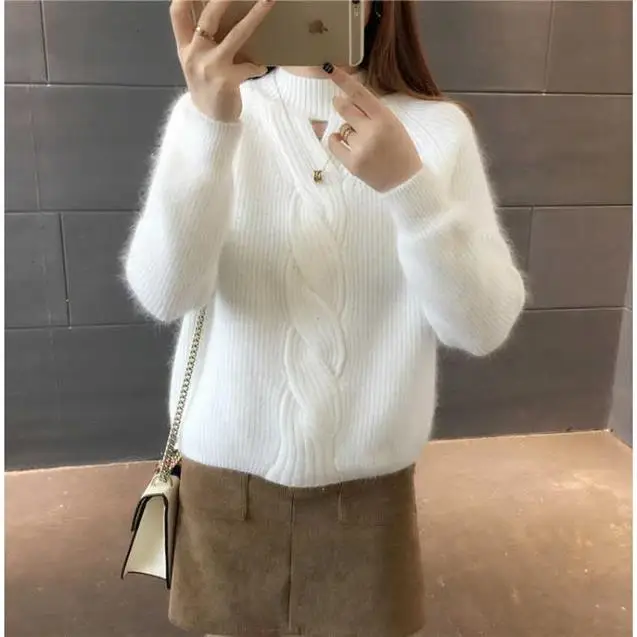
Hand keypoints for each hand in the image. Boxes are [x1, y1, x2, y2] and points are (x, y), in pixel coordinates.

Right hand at [170, 0, 274, 121]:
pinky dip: (257, 65)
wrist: (209, 122)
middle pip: (209, 17)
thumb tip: (218, 10)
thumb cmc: (207, 87)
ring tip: (269, 1)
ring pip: (235, 35)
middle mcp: (194, 54)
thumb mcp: (196, 62)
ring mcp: (210, 67)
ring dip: (254, 16)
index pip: (177, 13)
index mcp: (185, 47)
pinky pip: (249, 66)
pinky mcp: (226, 81)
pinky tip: (262, 67)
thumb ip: (201, 39)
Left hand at [326, 67, 422, 192]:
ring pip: (342, 128)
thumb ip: (373, 112)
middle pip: (344, 108)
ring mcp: (360, 148)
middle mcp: (371, 131)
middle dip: (339, 103)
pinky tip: (344, 143)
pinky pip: (333, 144)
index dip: (343, 80)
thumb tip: (347, 98)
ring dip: (347, 130)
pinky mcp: (352, 164)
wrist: (405, 181)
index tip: (330, 69)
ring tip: (363, 142)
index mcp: (385, 118)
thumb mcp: (393, 124)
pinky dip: (335, 140)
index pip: (360, 94)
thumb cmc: (400, 150)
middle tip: (339, 103)